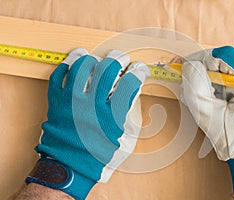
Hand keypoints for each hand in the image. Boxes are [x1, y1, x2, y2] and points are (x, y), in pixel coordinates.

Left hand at [26, 49, 149, 198]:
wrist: (70, 167)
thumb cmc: (98, 156)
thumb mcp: (123, 138)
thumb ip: (127, 112)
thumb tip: (131, 89)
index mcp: (111, 116)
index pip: (130, 83)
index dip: (138, 72)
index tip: (139, 69)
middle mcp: (91, 104)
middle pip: (108, 68)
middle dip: (119, 59)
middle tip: (121, 59)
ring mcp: (71, 101)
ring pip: (82, 66)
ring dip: (93, 58)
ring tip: (97, 59)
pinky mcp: (56, 101)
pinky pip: (58, 74)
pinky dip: (67, 65)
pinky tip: (75, 62)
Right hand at [181, 46, 233, 191]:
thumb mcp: (211, 115)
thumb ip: (196, 88)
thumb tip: (188, 66)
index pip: (227, 56)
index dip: (203, 59)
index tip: (187, 66)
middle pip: (229, 62)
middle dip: (206, 70)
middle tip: (190, 81)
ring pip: (230, 70)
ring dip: (212, 80)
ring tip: (204, 97)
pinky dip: (220, 86)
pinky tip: (214, 99)